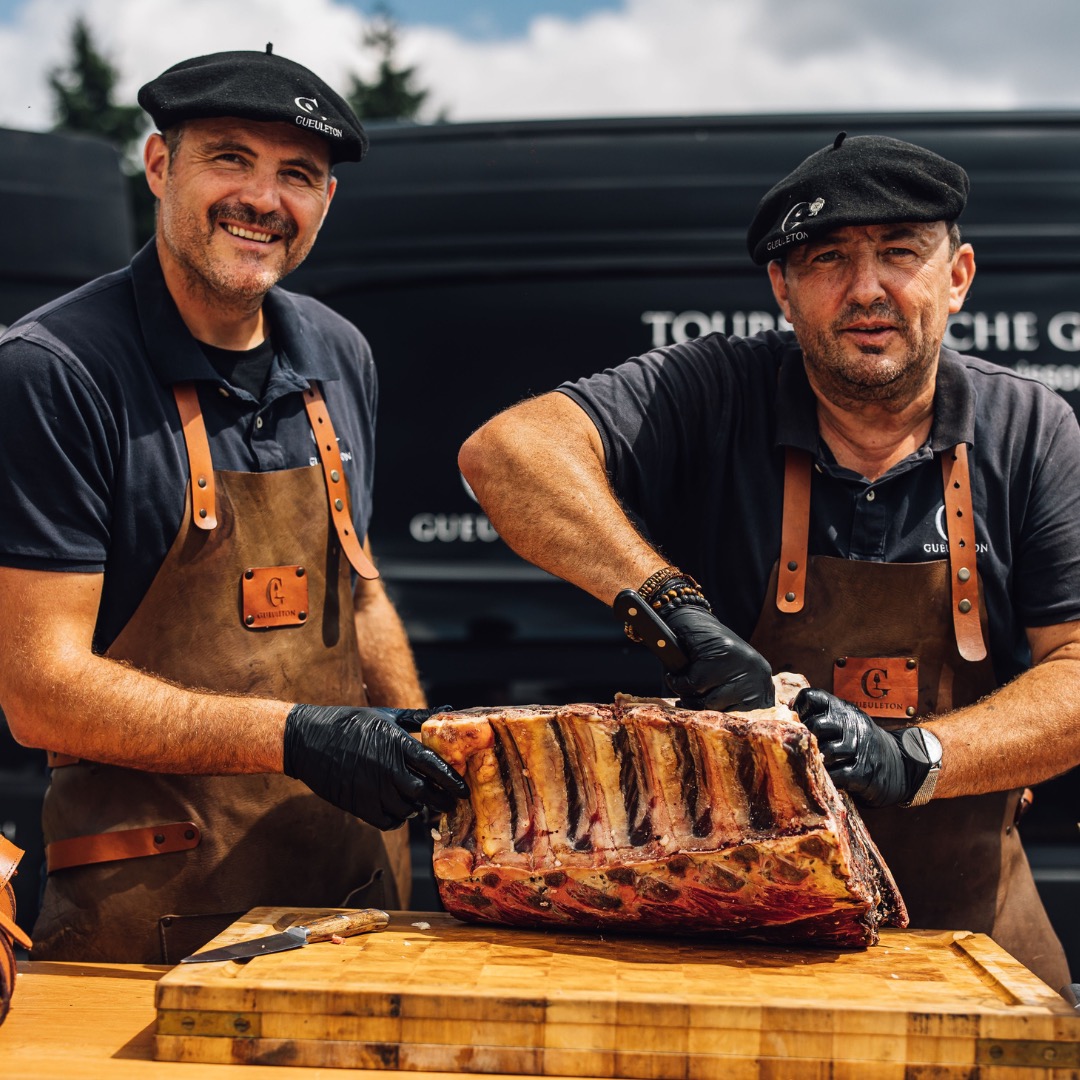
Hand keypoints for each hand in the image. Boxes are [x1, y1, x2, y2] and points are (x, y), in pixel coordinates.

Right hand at [283, 705, 467, 828]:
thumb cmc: (350, 723)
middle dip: (440, 800)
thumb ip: (418, 717)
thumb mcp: (386, 715)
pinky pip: (387, 821)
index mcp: (397, 743)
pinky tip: (399, 810)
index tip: (464, 790)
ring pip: (407, 809)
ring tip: (418, 802)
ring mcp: (372, 788)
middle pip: (425, 792)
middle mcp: (388, 768)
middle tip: (448, 803)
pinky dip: (397, 819)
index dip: (452, 780)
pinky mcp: (358, 804)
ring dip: (416, 808)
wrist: (309, 739)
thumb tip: (448, 706)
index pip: (434, 766)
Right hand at [660, 602, 774, 710]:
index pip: (753, 716)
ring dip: (690, 695)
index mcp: (762, 683)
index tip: (711, 719)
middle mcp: (757, 673)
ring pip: (709, 701)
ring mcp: (739, 664)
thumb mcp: (729, 681)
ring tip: (687, 682)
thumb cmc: (708, 657)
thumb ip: (732, 703)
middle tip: (692, 698)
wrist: (691, 621)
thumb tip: (726, 737)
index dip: (728, 721)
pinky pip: (693, 685)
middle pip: (727, 713)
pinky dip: (679, 682)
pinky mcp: (719, 656)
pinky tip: (677, 674)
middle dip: (704, 708)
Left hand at [793, 688, 915, 807]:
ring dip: (817, 759)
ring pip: (827, 750)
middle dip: (806, 738)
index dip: (799, 707)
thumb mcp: (846, 721)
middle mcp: (851, 725)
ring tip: (814, 763)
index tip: (796, 720)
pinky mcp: (863, 771)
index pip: (813, 696)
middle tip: (803, 747)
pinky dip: (829, 777)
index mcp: (843, 709)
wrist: (899, 764)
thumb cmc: (861, 742)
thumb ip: (822, 714)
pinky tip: (827, 777)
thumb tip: (787, 706)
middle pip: (817, 725)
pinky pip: (839, 774)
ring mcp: (859, 748)